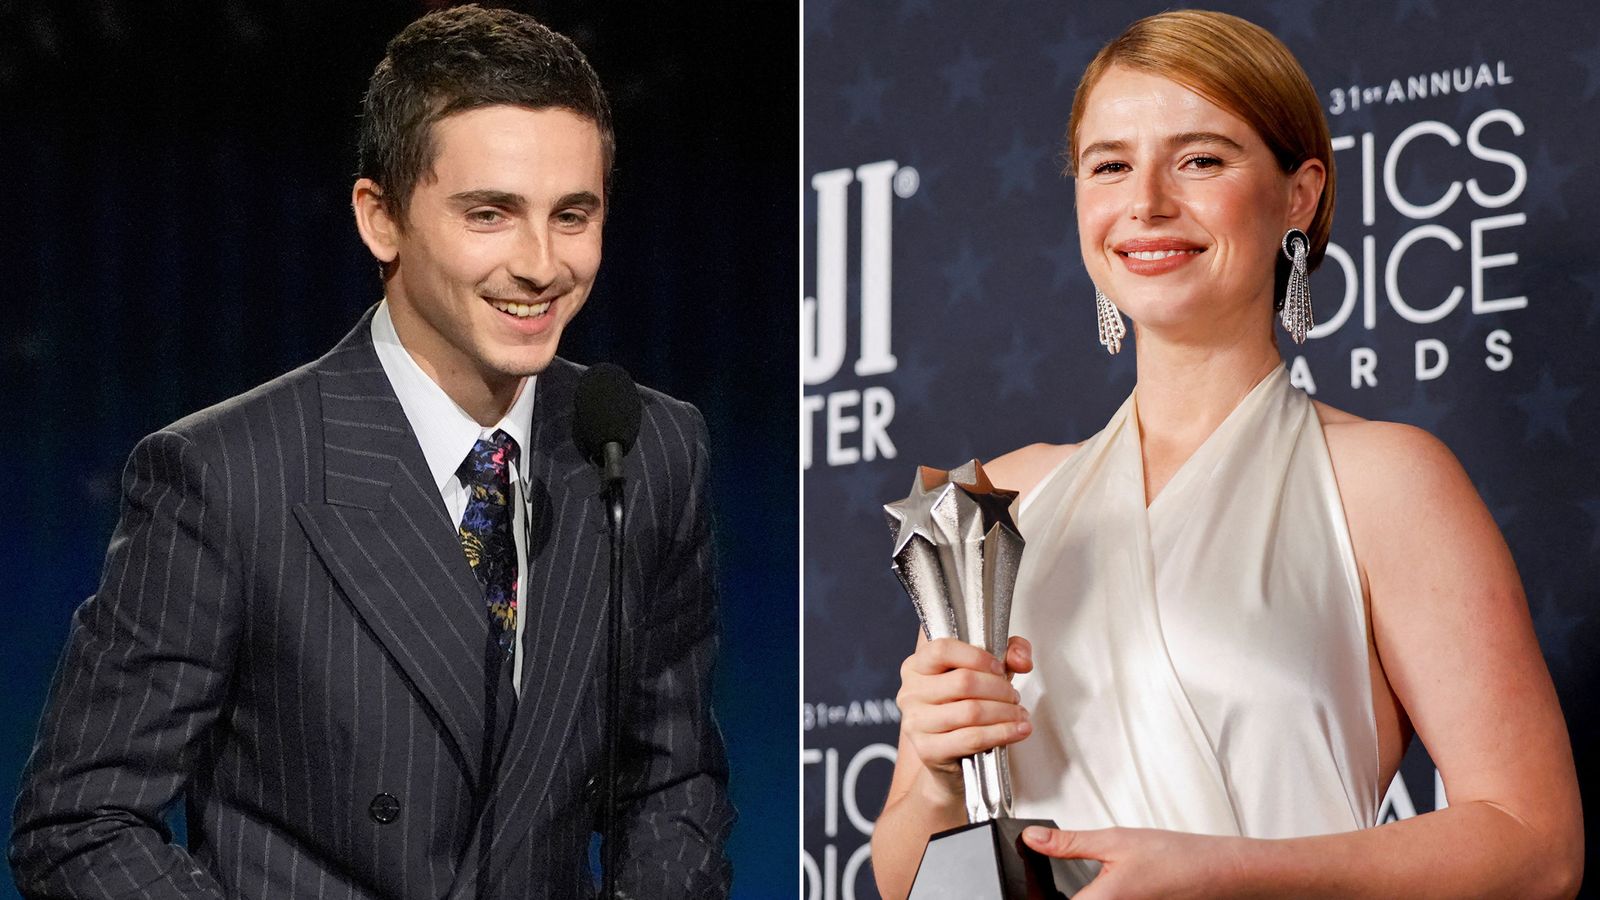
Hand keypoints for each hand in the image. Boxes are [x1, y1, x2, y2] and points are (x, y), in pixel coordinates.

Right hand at [895, 635, 1032, 797]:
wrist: (950, 757)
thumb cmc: (963, 708)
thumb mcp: (985, 673)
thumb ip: (1008, 653)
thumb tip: (1021, 660)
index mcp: (916, 666)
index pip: (942, 650)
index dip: (978, 657)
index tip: (999, 668)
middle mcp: (910, 693)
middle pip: (963, 681)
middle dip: (1000, 689)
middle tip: (1014, 697)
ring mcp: (916, 723)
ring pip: (971, 711)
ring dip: (1005, 713)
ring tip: (1018, 714)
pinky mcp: (928, 750)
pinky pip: (972, 738)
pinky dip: (1002, 733)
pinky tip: (1017, 731)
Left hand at [1021, 825, 1253, 899]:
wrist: (1215, 870)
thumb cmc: (1175, 858)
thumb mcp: (1114, 840)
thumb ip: (1069, 843)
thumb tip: (1034, 839)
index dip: (1035, 894)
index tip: (1025, 881)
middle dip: (1054, 895)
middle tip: (1053, 866)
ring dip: (1074, 895)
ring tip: (1082, 878)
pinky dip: (1091, 896)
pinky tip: (1097, 885)